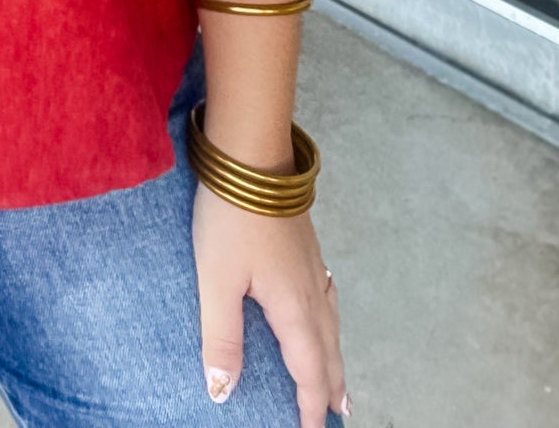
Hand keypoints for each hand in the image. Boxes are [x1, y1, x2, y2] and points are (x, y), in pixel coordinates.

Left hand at [192, 184, 348, 423]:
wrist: (251, 156)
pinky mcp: (305, 245)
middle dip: (333, 388)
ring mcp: (311, 265)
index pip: (308, 372)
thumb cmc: (230, 217)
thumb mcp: (216, 280)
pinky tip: (324, 312)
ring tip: (340, 382)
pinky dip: (330, 323)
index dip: (311, 407)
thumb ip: (221, 337)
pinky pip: (327, 299)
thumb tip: (223, 393)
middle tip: (342, 417)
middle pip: (328, 352)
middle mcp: (310, 291)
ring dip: (335, 358)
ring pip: (331, 325)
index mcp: (292, 308)